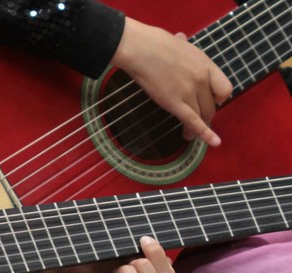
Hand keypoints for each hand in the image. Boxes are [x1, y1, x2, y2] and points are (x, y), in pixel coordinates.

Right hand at [112, 18, 233, 146]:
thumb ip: (183, 45)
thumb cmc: (153, 42)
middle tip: (195, 119)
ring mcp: (189, 92)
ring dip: (198, 127)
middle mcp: (201, 79)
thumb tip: (181, 38)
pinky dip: (204, 134)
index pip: (224, 88)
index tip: (210, 100)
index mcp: (205, 64)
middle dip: (205, 115)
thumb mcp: (178, 42)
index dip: (218, 98)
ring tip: (188, 134)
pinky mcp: (174, 103)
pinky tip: (213, 142)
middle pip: (211, 105)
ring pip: (202, 115)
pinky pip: (193, 121)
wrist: (139, 48)